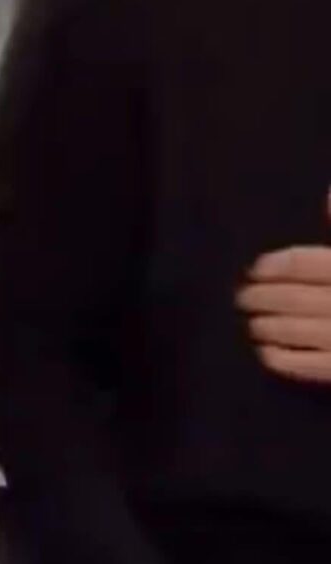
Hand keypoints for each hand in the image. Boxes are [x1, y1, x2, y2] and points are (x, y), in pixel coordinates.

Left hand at [239, 193, 330, 384]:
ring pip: (303, 331)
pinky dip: (288, 362)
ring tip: (251, 325)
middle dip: (265, 297)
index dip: (275, 266)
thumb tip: (328, 197)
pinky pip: (318, 366)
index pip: (306, 264)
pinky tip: (267, 356)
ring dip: (270, 327)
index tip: (255, 269)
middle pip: (297, 297)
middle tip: (241, 298)